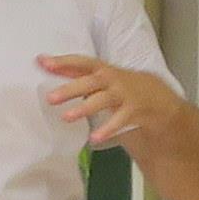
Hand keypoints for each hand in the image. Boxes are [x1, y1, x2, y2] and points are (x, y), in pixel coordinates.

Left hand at [41, 55, 186, 147]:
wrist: (156, 96)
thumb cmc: (118, 85)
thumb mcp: (97, 77)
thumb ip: (72, 71)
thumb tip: (42, 61)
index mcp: (102, 70)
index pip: (81, 62)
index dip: (63, 62)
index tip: (43, 62)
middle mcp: (112, 80)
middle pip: (90, 82)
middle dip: (70, 89)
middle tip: (50, 98)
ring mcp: (124, 94)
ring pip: (103, 100)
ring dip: (85, 108)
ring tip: (67, 117)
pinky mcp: (134, 110)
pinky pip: (119, 120)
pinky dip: (107, 128)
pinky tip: (94, 137)